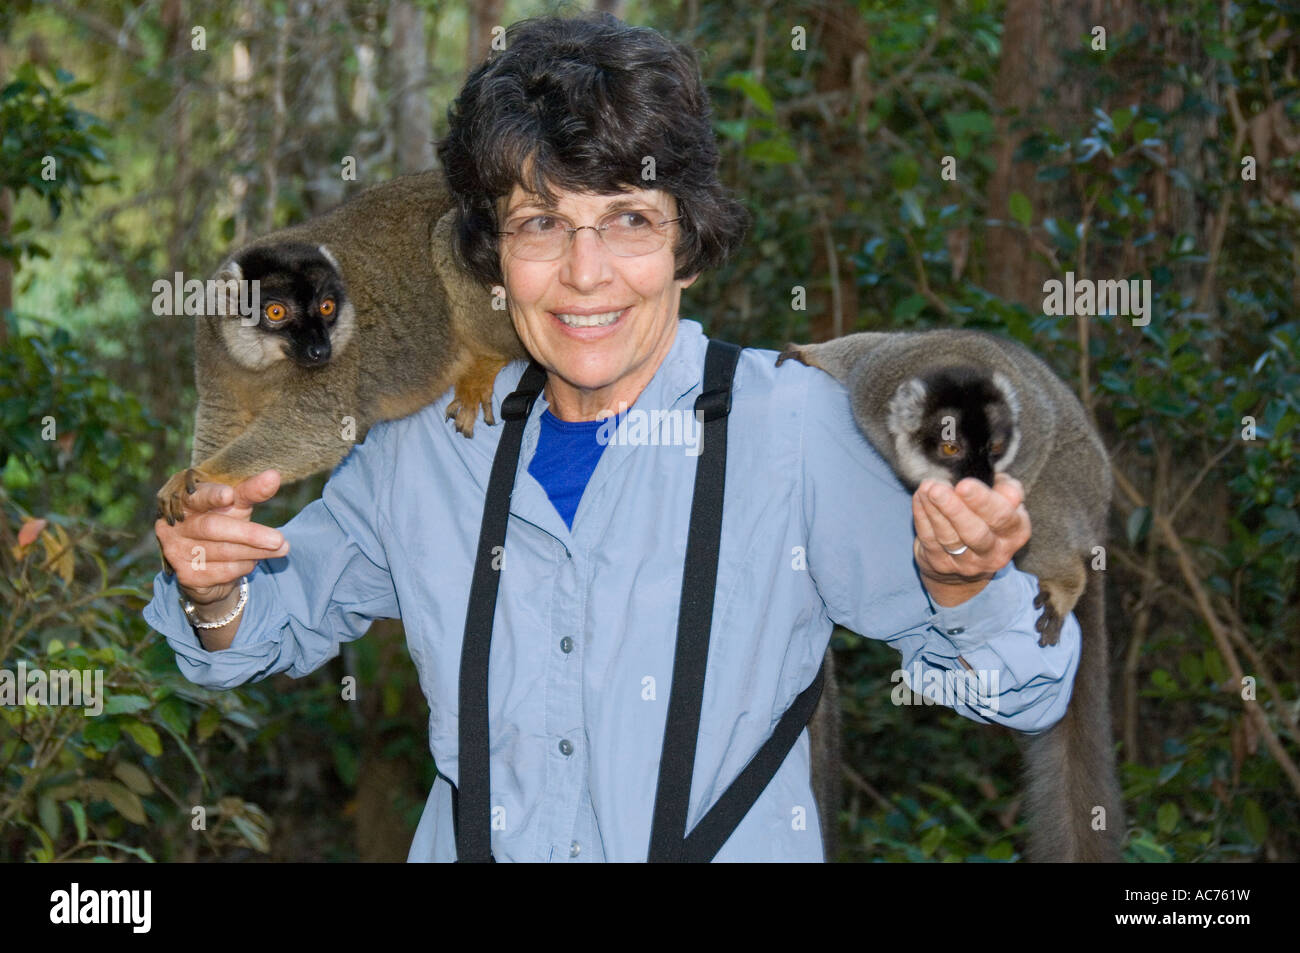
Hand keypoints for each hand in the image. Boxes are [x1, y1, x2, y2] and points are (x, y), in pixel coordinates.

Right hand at [154, 469, 289, 603]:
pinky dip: (244, 566)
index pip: (197, 496)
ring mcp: (177, 550)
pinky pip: (223, 571)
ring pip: (222, 551)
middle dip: (248, 533)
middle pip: (212, 527)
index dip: (212, 496)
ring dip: (255, 551)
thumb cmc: (224, 522)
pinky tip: (252, 562)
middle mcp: (175, 524)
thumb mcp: (237, 505)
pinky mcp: (187, 575)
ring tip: (281, 549)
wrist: (210, 565)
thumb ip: (251, 491)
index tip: (229, 495)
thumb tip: (274, 476)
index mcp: (186, 500)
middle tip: (279, 539)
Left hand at [912, 474, 1031, 605]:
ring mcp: (967, 563)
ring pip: (949, 537)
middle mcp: (994, 553)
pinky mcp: (942, 565)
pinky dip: (922, 516)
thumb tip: (1003, 485)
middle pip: (975, 533)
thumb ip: (1007, 490)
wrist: (969, 564)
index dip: (982, 501)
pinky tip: (920, 498)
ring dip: (934, 510)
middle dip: (955, 510)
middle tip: (937, 490)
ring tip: (926, 489)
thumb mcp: (1004, 503)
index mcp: (1016, 533)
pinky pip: (929, 539)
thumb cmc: (988, 520)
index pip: (1002, 517)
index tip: (964, 484)